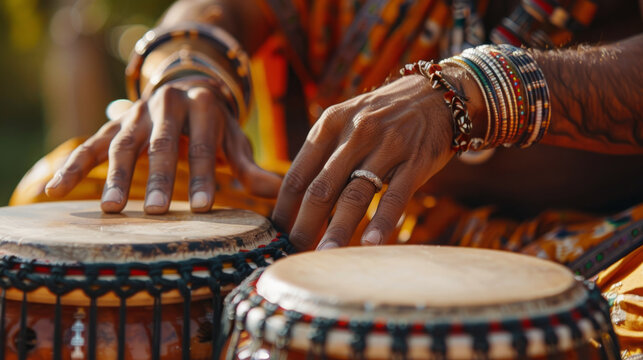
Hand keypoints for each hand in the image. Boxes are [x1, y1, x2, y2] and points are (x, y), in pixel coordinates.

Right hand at [45, 76, 280, 213]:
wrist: (184, 88)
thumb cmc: (213, 125)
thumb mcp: (233, 139)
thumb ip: (248, 165)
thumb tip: (277, 190)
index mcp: (202, 105)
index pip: (202, 144)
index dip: (203, 176)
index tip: (204, 207)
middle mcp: (166, 103)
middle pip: (161, 143)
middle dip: (160, 178)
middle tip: (158, 212)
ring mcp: (135, 112)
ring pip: (123, 143)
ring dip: (117, 176)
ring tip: (113, 209)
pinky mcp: (113, 123)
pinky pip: (90, 144)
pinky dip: (73, 166)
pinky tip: (55, 190)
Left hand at [271, 75, 458, 250]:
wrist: (436, 95)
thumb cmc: (383, 117)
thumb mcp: (346, 121)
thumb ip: (323, 154)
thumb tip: (293, 200)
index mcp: (329, 124)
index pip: (297, 175)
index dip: (284, 209)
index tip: (277, 235)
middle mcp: (354, 133)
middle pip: (320, 189)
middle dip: (304, 225)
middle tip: (295, 252)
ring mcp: (386, 146)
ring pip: (354, 196)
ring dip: (338, 230)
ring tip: (325, 255)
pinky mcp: (415, 160)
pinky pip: (395, 196)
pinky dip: (382, 221)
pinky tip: (371, 244)